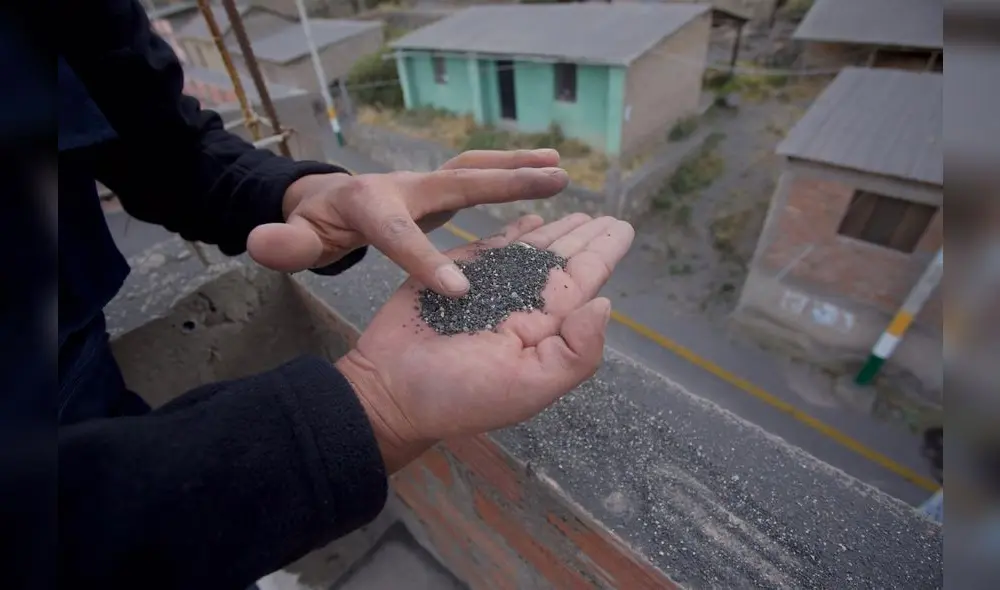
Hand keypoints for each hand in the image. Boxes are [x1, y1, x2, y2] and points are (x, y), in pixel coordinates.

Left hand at [246, 149, 566, 295]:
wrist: (324, 201)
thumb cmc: (315, 226)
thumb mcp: (296, 239)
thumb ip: (284, 245)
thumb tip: (264, 242)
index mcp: (370, 207)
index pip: (399, 235)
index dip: (426, 259)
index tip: (459, 289)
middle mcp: (406, 187)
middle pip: (460, 180)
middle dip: (506, 182)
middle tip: (551, 179)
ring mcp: (426, 184)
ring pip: (476, 170)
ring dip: (518, 168)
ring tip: (560, 170)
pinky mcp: (440, 190)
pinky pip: (480, 180)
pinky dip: (512, 175)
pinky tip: (545, 181)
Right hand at [335, 213, 634, 471]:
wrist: (389, 389)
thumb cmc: (458, 395)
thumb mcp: (529, 386)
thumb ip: (576, 351)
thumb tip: (605, 304)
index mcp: (545, 326)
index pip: (583, 282)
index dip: (604, 252)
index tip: (624, 228)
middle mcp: (522, 302)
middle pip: (561, 259)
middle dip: (584, 236)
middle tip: (605, 214)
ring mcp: (489, 285)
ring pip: (530, 248)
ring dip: (554, 230)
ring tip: (576, 212)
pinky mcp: (454, 271)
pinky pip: (490, 244)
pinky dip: (511, 230)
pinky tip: (529, 218)